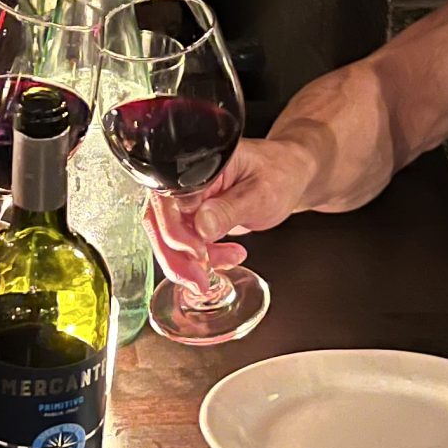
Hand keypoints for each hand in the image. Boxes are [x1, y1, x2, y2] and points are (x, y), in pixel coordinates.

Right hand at [173, 135, 316, 268]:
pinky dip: (200, 260)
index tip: (199, 253)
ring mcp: (186, 201)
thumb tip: (201, 226)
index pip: (169, 202)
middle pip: (159, 223)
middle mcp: (184, 182)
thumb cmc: (279, 174)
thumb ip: (230, 209)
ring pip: (168, 239)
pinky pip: (183, 243)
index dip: (178, 233)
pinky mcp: (192, 217)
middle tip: (200, 280)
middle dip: (177, 258)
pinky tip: (226, 257)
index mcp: (197, 167)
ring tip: (227, 262)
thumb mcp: (260, 193)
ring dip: (190, 262)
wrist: (288, 175)